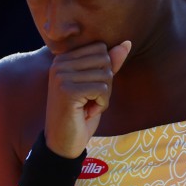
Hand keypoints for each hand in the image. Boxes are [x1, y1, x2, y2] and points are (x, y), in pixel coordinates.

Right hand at [44, 40, 130, 156]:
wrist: (63, 143)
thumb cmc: (81, 114)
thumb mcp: (97, 86)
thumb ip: (109, 64)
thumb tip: (127, 43)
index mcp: (63, 58)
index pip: (101, 49)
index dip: (103, 71)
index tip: (88, 89)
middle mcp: (59, 63)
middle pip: (105, 59)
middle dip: (106, 83)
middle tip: (90, 99)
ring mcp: (61, 76)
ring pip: (105, 75)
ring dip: (104, 96)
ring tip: (87, 106)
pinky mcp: (67, 91)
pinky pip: (102, 89)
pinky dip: (102, 104)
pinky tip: (87, 112)